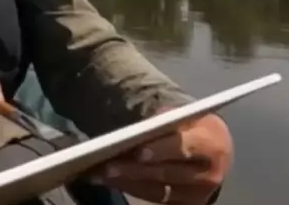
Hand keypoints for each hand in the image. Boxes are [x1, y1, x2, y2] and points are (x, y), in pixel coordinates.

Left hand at [93, 109, 232, 203]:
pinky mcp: (184, 204)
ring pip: (158, 191)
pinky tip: (108, 180)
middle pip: (168, 174)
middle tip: (106, 165)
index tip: (138, 152)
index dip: (161, 150)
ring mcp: (197, 194)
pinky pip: (154, 199)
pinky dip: (129, 188)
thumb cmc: (191, 127)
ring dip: (126, 182)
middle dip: (135, 170)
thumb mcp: (184, 115)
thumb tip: (144, 125)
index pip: (185, 148)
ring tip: (99, 173)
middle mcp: (209, 174)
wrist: (212, 150)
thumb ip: (166, 118)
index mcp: (212, 145)